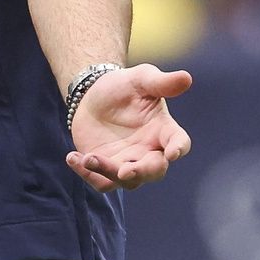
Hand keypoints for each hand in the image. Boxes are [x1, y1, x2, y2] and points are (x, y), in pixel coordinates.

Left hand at [67, 63, 193, 191]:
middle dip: (141, 172)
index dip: (178, 148)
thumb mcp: (142, 78)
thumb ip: (162, 82)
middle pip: (153, 171)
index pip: (179, 142)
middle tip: (125, 171)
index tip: (173, 153)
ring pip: (126, 181)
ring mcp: (128, 162)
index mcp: (164, 130)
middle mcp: (149, 151)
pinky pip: (99, 180)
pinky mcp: (106, 167)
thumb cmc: (125, 86)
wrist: (94, 93)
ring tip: (88, 158)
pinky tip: (72, 157)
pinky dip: (86, 173)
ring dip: (108, 172)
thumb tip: (186, 78)